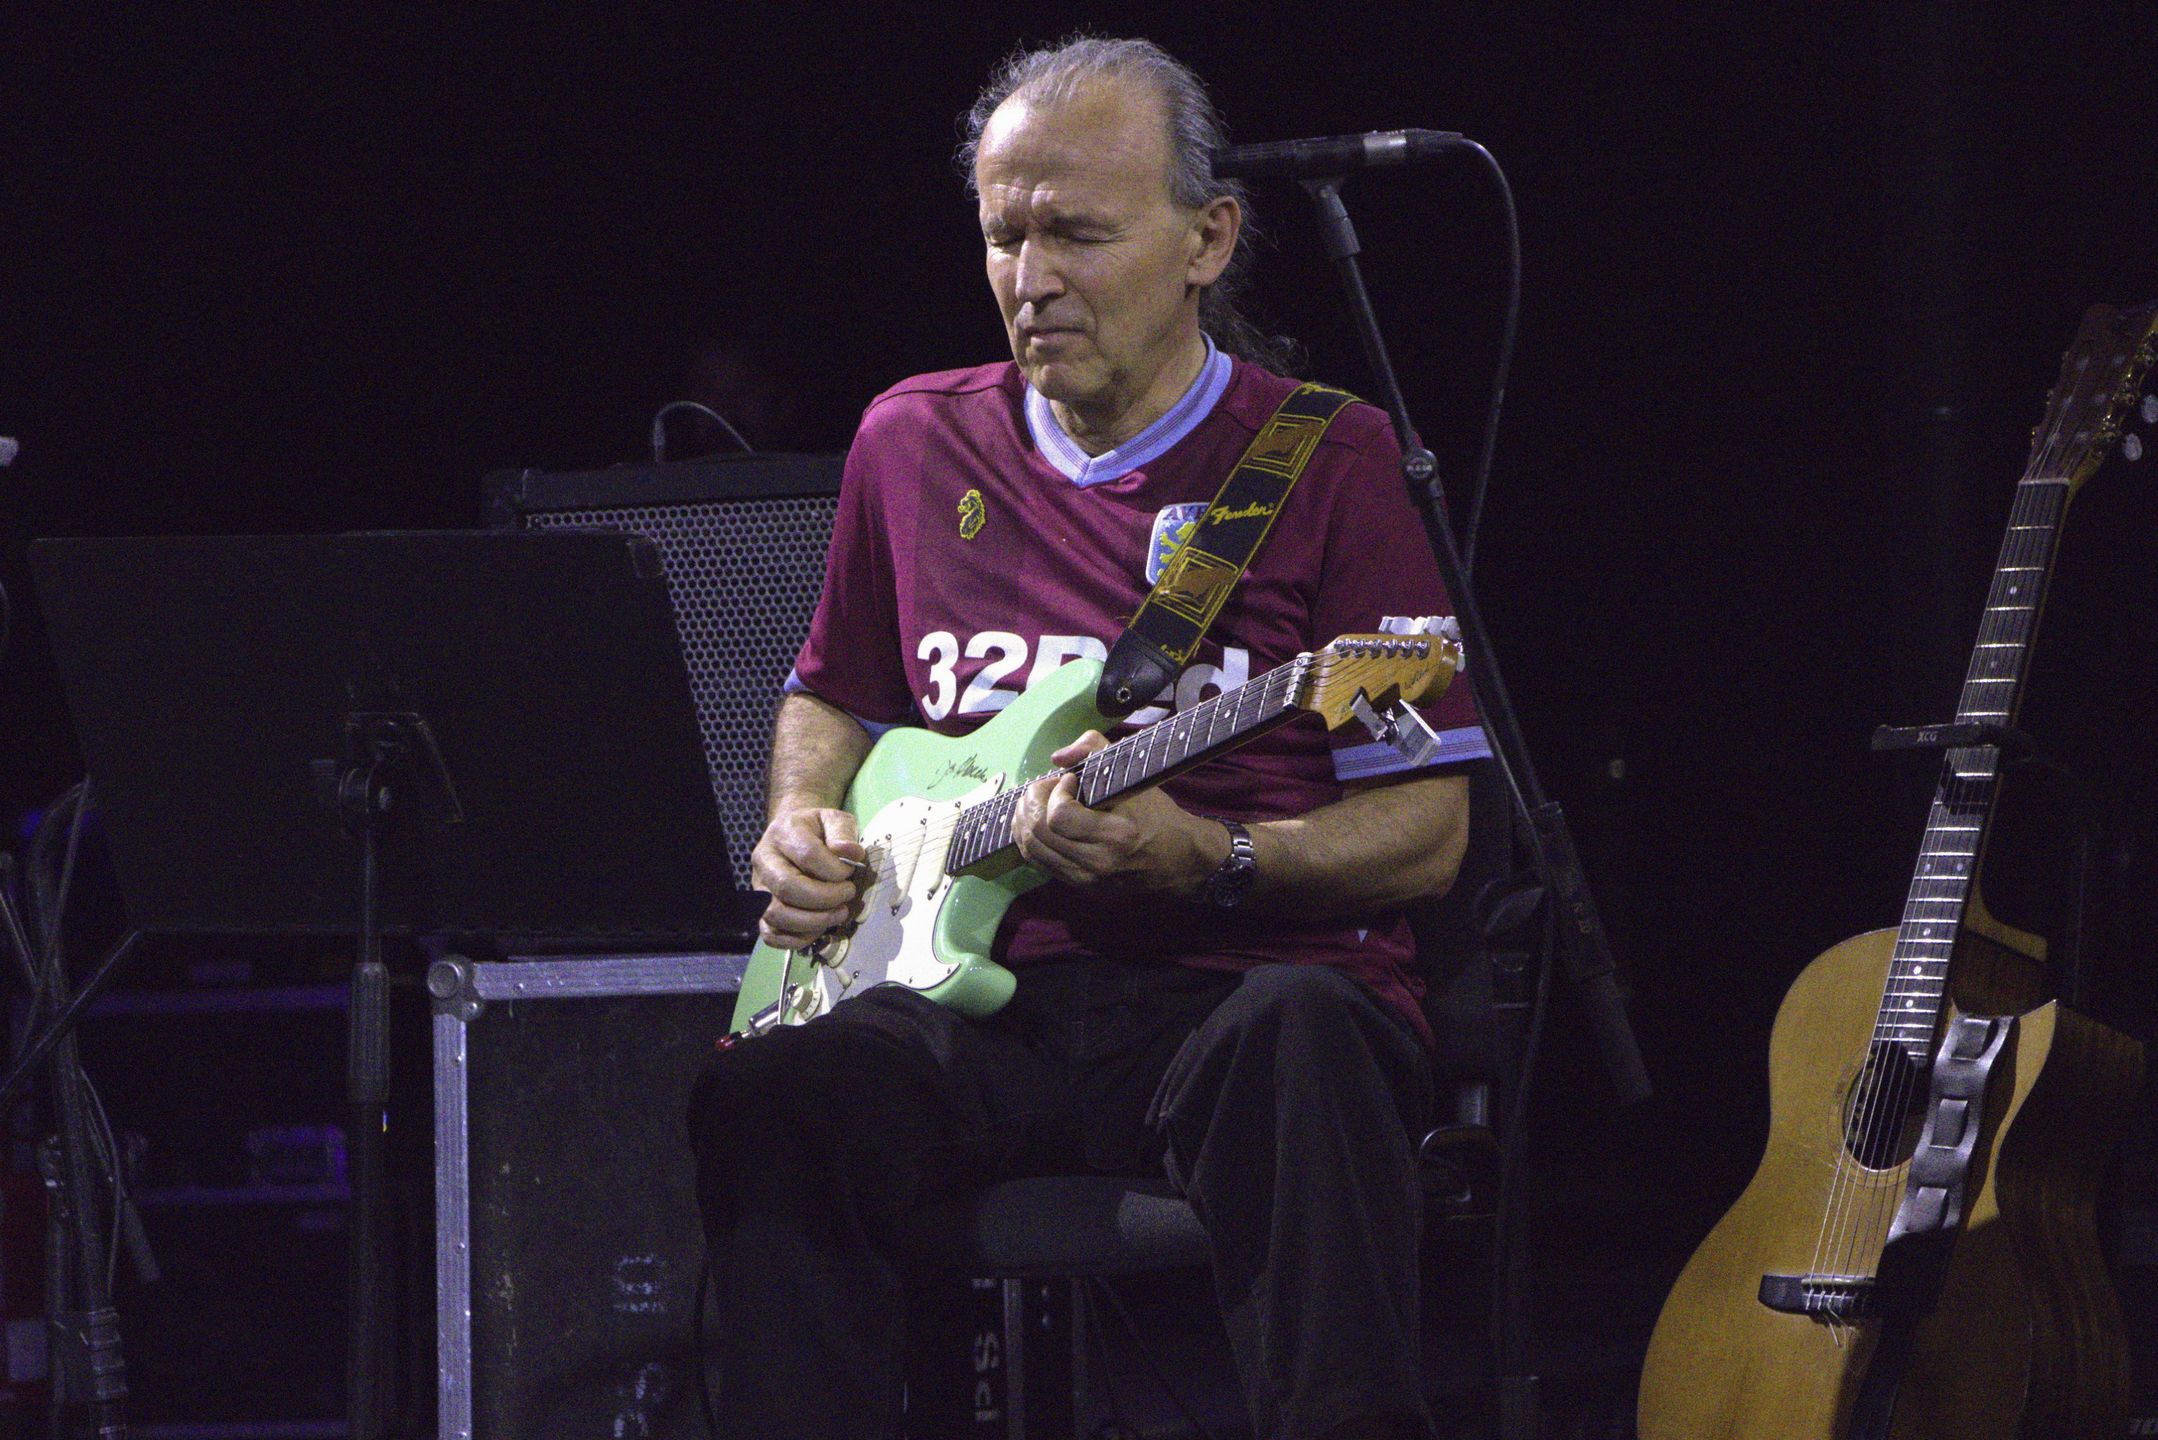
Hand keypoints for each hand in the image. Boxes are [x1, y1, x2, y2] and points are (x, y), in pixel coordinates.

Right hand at [750, 806, 866, 949]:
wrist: (792, 834)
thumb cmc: (818, 830)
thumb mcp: (834, 819)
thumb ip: (843, 832)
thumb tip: (852, 853)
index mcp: (783, 832)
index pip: (807, 855)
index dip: (834, 869)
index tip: (850, 872)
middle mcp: (764, 859)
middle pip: (787, 887)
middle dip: (825, 898)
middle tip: (848, 895)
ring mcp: (759, 887)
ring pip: (776, 914)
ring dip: (813, 921)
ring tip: (838, 913)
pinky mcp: (760, 910)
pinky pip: (770, 934)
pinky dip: (797, 939)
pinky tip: (819, 928)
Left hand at [1011, 732, 1221, 892]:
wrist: (1178, 859)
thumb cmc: (1157, 814)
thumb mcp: (1135, 774)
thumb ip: (1096, 749)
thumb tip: (1057, 757)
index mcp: (1116, 836)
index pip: (1059, 817)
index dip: (1054, 792)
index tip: (1069, 779)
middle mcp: (1097, 863)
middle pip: (1039, 834)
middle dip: (1031, 802)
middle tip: (1042, 786)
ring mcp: (1086, 879)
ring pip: (1032, 850)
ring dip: (1024, 820)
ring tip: (1035, 801)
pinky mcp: (1079, 886)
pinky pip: (1039, 861)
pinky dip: (1029, 838)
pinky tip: (1036, 820)